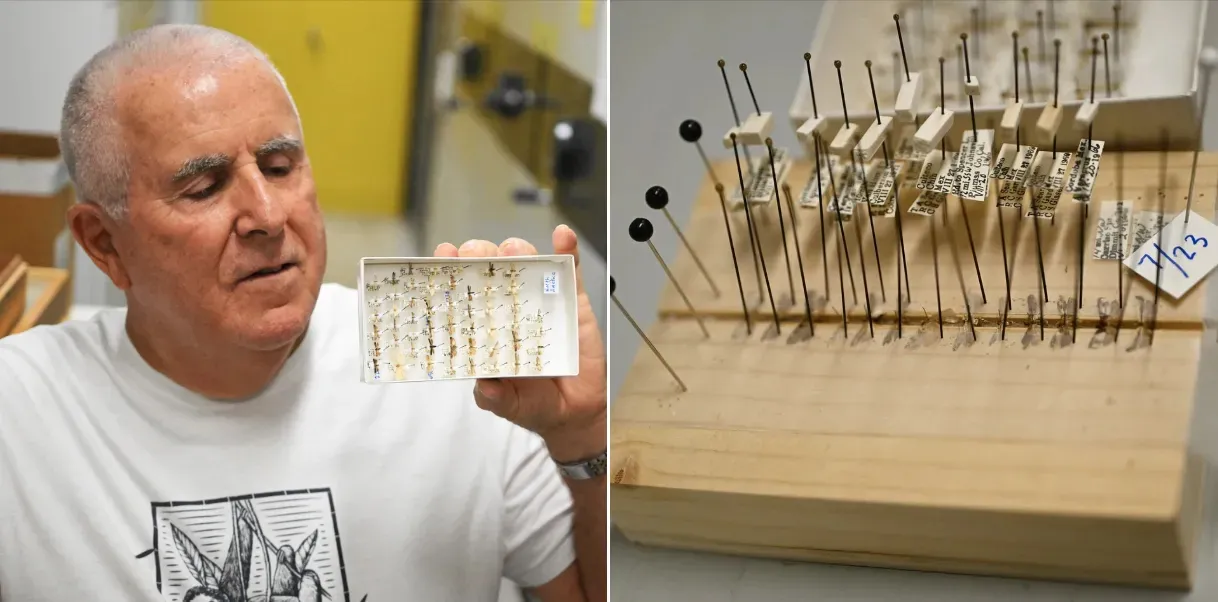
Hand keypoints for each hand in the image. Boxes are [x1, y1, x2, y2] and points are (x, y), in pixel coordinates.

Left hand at [435, 225, 606, 462]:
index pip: (463, 293)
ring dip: (518, 250)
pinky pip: (570, 270)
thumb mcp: (509, 405)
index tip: (442, 256)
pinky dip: (567, 250)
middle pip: (491, 270)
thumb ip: (495, 398)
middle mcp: (509, 308)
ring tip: (514, 249)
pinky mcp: (572, 300)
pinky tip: (563, 236)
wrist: (575, 412)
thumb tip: (484, 387)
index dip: (450, 272)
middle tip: (476, 254)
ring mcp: (541, 300)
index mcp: (485, 328)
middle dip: (480, 255)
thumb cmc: (534, 403)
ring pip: (527, 263)